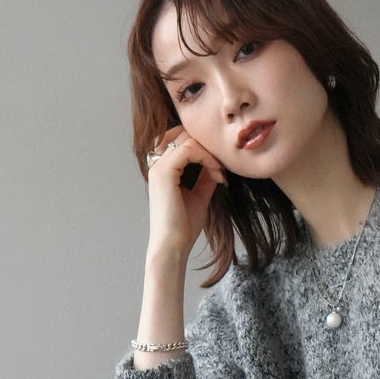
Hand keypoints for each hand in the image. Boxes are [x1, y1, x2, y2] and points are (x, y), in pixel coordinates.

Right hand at [144, 124, 227, 262]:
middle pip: (182, 133)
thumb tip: (217, 163)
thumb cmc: (183, 226)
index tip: (220, 169)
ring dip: (209, 152)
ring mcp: (158, 167)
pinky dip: (207, 158)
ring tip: (220, 172)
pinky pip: (189, 149)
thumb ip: (206, 177)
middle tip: (222, 165)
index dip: (203, 147)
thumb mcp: (200, 195)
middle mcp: (157, 165)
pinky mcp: (164, 172)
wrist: (173, 246)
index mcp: (163, 170)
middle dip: (206, 145)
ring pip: (187, 138)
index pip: (181, 140)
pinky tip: (216, 174)